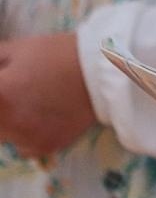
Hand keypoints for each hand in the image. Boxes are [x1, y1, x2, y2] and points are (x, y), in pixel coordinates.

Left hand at [0, 33, 97, 158]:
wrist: (104, 71)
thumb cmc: (59, 53)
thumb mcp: (15, 49)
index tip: (1, 87)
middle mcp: (8, 122)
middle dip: (0, 106)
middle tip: (13, 93)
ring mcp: (26, 138)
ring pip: (0, 136)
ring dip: (4, 122)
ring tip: (24, 103)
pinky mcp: (44, 147)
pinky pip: (20, 146)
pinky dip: (23, 135)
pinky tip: (37, 118)